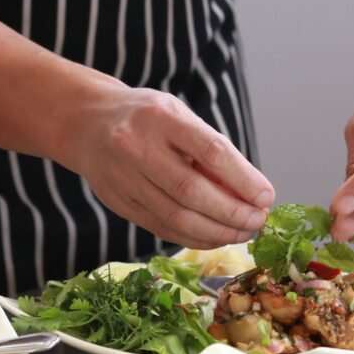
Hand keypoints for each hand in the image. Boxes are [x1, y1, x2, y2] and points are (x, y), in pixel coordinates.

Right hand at [60, 84, 274, 248]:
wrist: (87, 124)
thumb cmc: (146, 118)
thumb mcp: (178, 115)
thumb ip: (209, 148)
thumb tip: (250, 192)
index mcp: (161, 117)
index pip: (210, 151)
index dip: (242, 179)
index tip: (266, 197)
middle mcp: (138, 146)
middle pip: (192, 191)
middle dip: (232, 213)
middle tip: (258, 221)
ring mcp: (124, 178)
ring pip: (176, 217)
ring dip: (217, 232)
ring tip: (243, 232)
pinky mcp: (118, 202)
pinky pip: (161, 228)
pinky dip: (194, 237)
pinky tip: (215, 237)